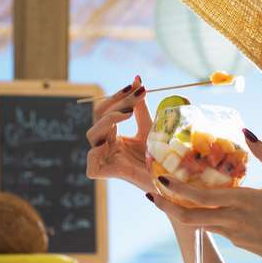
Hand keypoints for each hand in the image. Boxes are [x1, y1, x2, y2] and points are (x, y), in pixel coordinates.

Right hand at [86, 76, 153, 192]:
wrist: (170, 183)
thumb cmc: (159, 158)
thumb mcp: (150, 128)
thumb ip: (141, 107)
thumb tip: (137, 79)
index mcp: (113, 135)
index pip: (106, 109)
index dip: (118, 96)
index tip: (138, 86)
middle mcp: (106, 145)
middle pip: (98, 116)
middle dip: (115, 101)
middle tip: (135, 95)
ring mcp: (105, 159)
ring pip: (92, 134)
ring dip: (109, 119)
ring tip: (129, 114)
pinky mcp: (106, 174)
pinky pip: (91, 164)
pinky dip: (96, 152)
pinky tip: (112, 142)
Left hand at [148, 129, 261, 262]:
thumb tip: (247, 130)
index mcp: (243, 202)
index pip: (201, 198)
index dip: (176, 190)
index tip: (159, 179)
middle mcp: (233, 221)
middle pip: (189, 218)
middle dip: (166, 207)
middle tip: (150, 194)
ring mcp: (233, 235)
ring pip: (199, 224)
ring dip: (181, 211)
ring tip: (168, 195)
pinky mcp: (236, 243)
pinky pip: (215, 227)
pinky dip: (204, 216)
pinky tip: (201, 205)